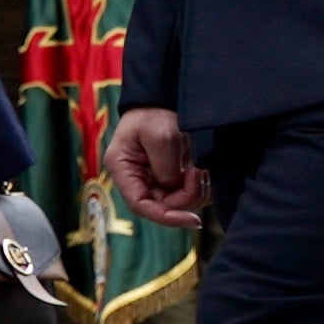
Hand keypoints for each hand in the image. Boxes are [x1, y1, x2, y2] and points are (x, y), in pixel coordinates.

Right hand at [108, 106, 199, 225]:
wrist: (161, 103)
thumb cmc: (153, 115)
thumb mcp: (160, 136)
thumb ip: (166, 167)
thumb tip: (174, 187)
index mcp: (124, 170)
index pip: (141, 205)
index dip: (167, 217)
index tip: (193, 220)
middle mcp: (137, 180)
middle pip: (163, 206)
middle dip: (186, 196)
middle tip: (198, 173)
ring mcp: (154, 181)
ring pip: (177, 203)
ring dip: (194, 191)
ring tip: (199, 169)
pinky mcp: (169, 178)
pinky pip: (186, 194)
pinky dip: (198, 187)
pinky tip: (200, 170)